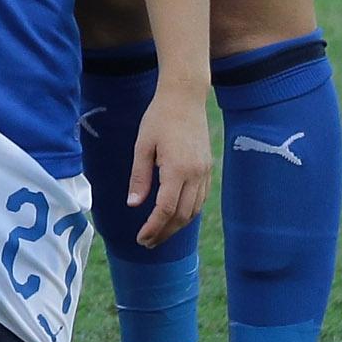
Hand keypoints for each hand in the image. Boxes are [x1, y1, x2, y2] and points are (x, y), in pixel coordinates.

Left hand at [127, 82, 212, 248]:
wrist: (185, 98)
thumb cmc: (159, 118)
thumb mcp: (142, 146)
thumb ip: (139, 177)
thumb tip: (133, 204)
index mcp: (177, 169)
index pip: (165, 209)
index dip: (153, 227)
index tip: (141, 238)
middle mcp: (195, 175)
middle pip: (181, 215)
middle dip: (164, 232)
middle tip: (147, 243)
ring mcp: (205, 172)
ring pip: (193, 210)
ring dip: (177, 226)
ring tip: (159, 234)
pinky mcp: (207, 168)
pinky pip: (199, 199)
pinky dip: (187, 212)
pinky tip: (174, 216)